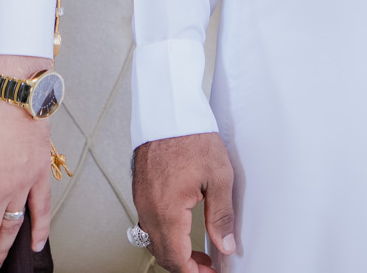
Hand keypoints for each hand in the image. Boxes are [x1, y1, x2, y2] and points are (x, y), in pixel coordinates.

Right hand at [132, 132, 236, 271]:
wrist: (167, 110)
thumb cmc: (191, 136)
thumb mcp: (219, 177)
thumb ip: (221, 216)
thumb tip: (225, 245)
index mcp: (167, 210)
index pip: (176, 258)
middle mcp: (149, 209)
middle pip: (162, 254)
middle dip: (185, 266)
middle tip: (207, 267)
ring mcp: (141, 200)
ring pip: (154, 240)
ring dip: (174, 251)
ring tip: (197, 252)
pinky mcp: (141, 191)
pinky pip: (148, 224)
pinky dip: (165, 235)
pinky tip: (181, 230)